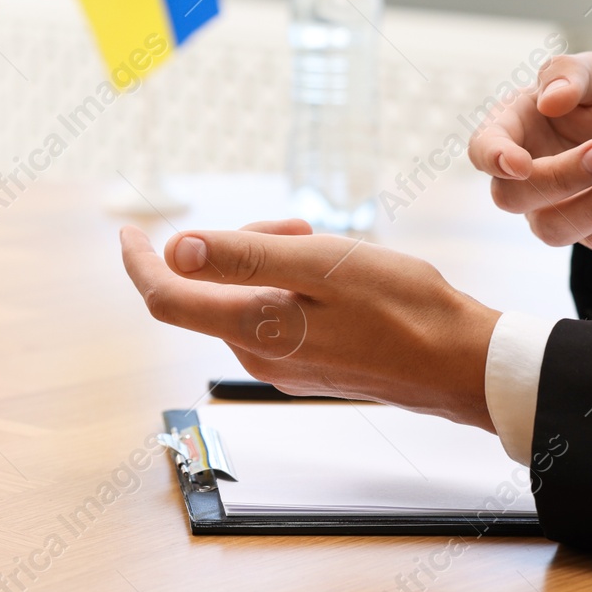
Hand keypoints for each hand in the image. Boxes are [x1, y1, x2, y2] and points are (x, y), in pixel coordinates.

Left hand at [120, 220, 499, 429]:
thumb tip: (176, 250)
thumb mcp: (319, 264)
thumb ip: (244, 257)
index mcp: (252, 332)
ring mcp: (284, 366)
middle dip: (239, 244)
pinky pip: (276, 314)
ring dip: (272, 260)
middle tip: (300, 225)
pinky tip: (335, 274)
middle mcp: (258, 357)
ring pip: (246, 298)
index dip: (140, 263)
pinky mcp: (310, 365)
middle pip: (212, 288)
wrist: (464, 363)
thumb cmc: (402, 307)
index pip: (166, 299)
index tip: (127, 231)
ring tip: (326, 245)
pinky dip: (290, 283)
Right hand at [467, 51, 591, 251]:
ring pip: (552, 229)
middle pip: (512, 197)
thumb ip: (570, 73)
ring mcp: (551, 209)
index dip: (493, 159)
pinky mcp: (588, 234)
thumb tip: (550, 99)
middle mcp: (524, 177)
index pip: (483, 149)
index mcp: (514, 129)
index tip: (520, 163)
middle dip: (561, 178)